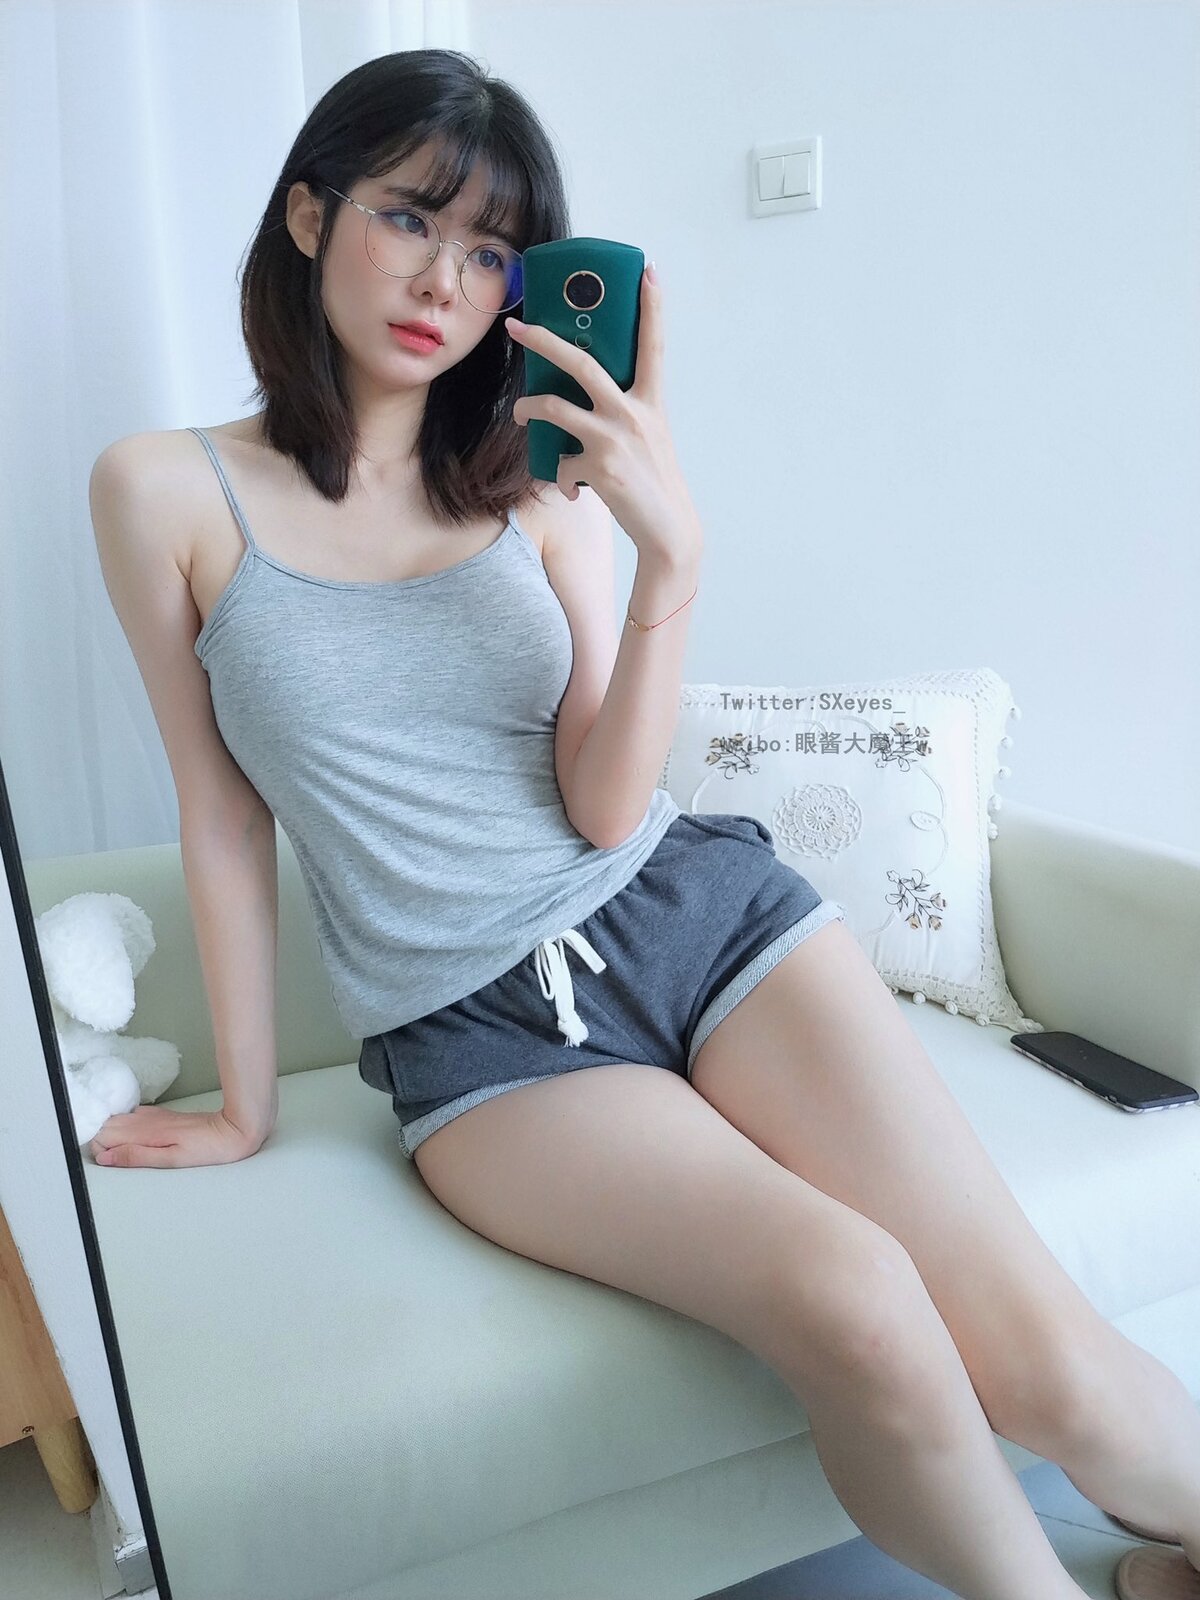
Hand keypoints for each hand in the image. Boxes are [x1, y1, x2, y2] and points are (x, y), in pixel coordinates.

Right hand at [89, 1105, 264, 1169]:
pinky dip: (126, 1130)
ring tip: (125, 1153)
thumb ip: (137, 1157)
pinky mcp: (161, 1116)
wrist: (233, 1129)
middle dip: (102, 1143)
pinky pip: (132, 1119)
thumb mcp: (171, 1160)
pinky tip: (136, 1141)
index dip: (99, 1150)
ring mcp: (152, 1116)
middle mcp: (145, 1120)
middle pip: (106, 1127)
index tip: (109, 1162)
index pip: (101, 1135)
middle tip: (116, 1159)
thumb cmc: (207, 1149)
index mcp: (145, 1131)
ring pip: (117, 1122)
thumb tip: (105, 1157)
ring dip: (113, 1137)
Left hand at [506, 264, 701, 564]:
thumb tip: (579, 399)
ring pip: (553, 408)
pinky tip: (571, 487)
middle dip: (543, 340)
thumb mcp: (648, 436)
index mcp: (651, 401)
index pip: (654, 344)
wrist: (667, 529)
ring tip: (519, 414)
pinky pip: (560, 463)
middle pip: (581, 362)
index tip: (648, 270)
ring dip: (527, 409)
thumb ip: (623, 412)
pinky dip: (559, 475)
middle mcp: (633, 413)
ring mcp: (613, 438)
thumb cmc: (653, 481)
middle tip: (517, 327)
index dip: (652, 306)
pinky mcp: (597, 467)